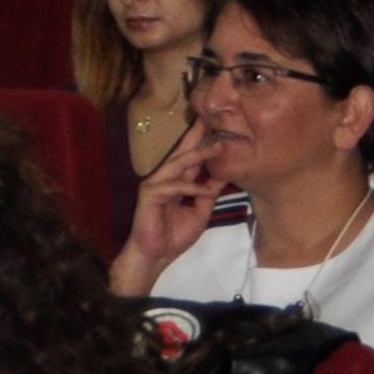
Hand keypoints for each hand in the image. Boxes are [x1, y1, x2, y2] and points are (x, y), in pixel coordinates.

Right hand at [114, 122, 225, 294]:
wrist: (154, 255)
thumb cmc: (174, 235)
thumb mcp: (200, 212)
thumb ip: (208, 194)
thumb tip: (224, 175)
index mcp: (176, 182)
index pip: (190, 158)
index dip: (201, 142)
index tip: (216, 127)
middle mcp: (164, 179)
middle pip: (182, 153)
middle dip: (197, 136)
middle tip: (210, 118)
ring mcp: (155, 185)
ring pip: (178, 164)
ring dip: (199, 155)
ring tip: (218, 147)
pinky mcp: (149, 195)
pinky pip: (174, 187)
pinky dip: (192, 188)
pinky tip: (207, 191)